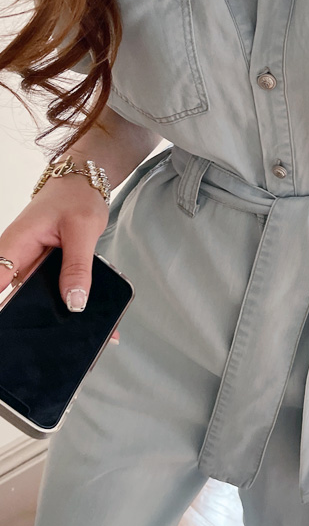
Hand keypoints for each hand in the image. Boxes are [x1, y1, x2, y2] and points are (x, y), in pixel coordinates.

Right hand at [0, 174, 119, 342]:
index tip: (9, 327)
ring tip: (74, 339)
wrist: (82, 181)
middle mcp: (15, 259)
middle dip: (26, 322)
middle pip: (11, 299)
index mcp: (15, 246)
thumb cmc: (76, 196)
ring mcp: (27, 266)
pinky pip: (47, 293)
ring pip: (30, 300)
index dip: (1, 307)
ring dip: (48, 317)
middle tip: (47, 344)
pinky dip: (62, 305)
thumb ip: (77, 267)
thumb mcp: (83, 229)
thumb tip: (73, 303)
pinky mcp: (40, 271)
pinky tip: (84, 322)